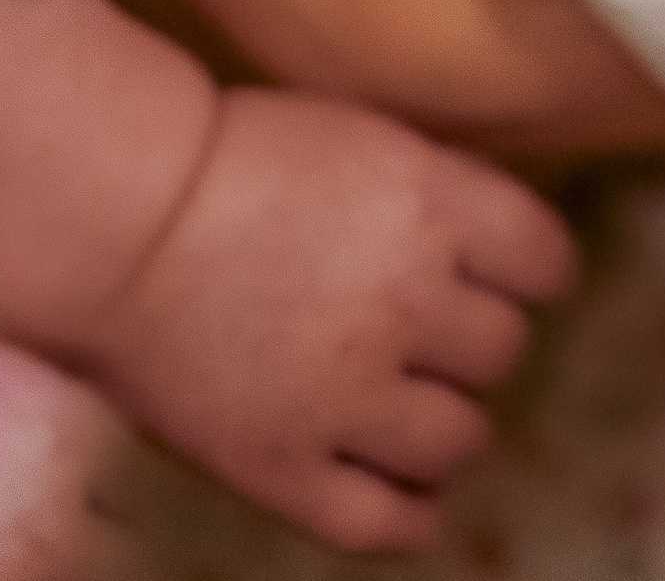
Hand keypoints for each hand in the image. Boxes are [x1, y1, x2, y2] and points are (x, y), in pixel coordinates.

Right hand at [81, 87, 573, 554]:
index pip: (546, 261)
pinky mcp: (280, 465)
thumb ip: (443, 198)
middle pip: (502, 350)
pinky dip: (411, 516)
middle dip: (476, 339)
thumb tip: (505, 252)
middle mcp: (404, 302)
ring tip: (413, 403)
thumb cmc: (236, 158)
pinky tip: (416, 498)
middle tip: (435, 331)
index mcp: (433, 207)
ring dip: (448, 422)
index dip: (535, 269)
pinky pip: (379, 520)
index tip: (517, 275)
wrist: (117, 219)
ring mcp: (343, 394)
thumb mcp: (369, 143)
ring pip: (459, 439)